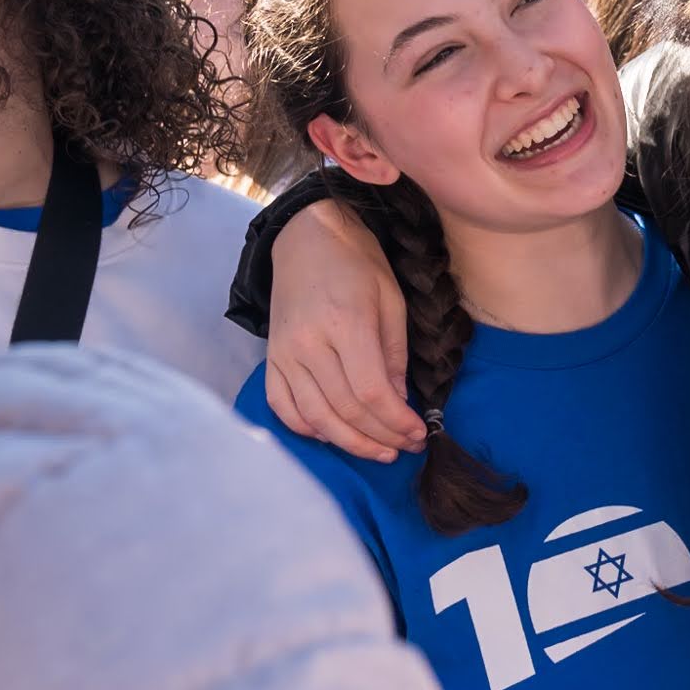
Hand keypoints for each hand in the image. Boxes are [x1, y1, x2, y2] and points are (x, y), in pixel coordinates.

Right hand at [263, 198, 423, 460]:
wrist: (308, 238)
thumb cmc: (357, 264)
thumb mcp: (391, 301)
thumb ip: (394, 355)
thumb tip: (398, 404)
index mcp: (346, 324)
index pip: (370, 392)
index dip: (396, 422)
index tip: (419, 434)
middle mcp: (309, 344)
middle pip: (344, 410)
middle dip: (380, 437)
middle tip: (405, 447)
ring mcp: (284, 353)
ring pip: (313, 416)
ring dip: (348, 442)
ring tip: (378, 451)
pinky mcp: (270, 358)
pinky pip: (282, 405)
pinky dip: (306, 429)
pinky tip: (332, 436)